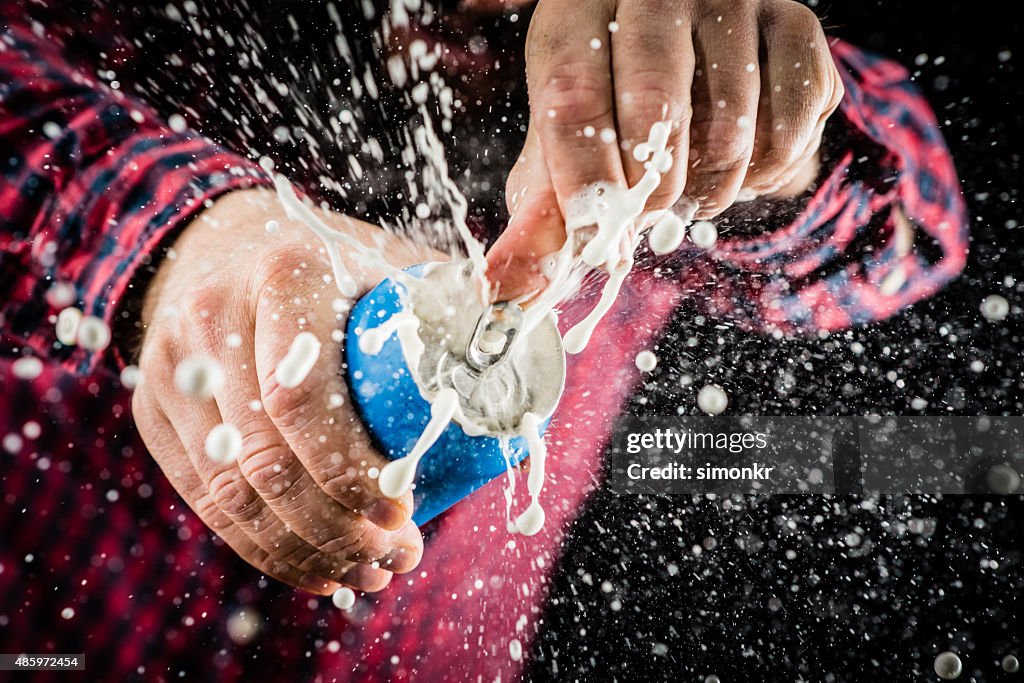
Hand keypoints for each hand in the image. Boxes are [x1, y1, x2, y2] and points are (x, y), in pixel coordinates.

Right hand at [132, 188, 431, 594]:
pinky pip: (204, 498)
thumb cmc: (331, 265)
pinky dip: (262, 547)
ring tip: (368, 574)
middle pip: (265, 459)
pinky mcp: (155, 411)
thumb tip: (517, 376)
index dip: (351, 472)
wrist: (222, 244)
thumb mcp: (386, 264)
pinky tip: (315, 569)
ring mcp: (172, 369)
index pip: (303, 398)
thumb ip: (449, 304)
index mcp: (283, 274)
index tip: (404, 513)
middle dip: (336, 530)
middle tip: (396, 560)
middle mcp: (212, 319)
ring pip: (231, 492)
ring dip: (304, 552)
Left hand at [487, 0, 843, 298]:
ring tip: (695, 181)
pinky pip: (792, 128)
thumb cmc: (613, 103)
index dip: (583, 181)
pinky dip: (768, 172)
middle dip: (652, 189)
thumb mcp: (566, 146)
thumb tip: (506, 290)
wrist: (697, 51)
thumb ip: (541, 218)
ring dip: (712, 189)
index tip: (595, 241)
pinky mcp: (797, 25)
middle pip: (657, 105)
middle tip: (650, 211)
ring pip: (732, 128)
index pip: (574, 98)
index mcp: (580, 12)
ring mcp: (735, 0)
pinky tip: (743, 159)